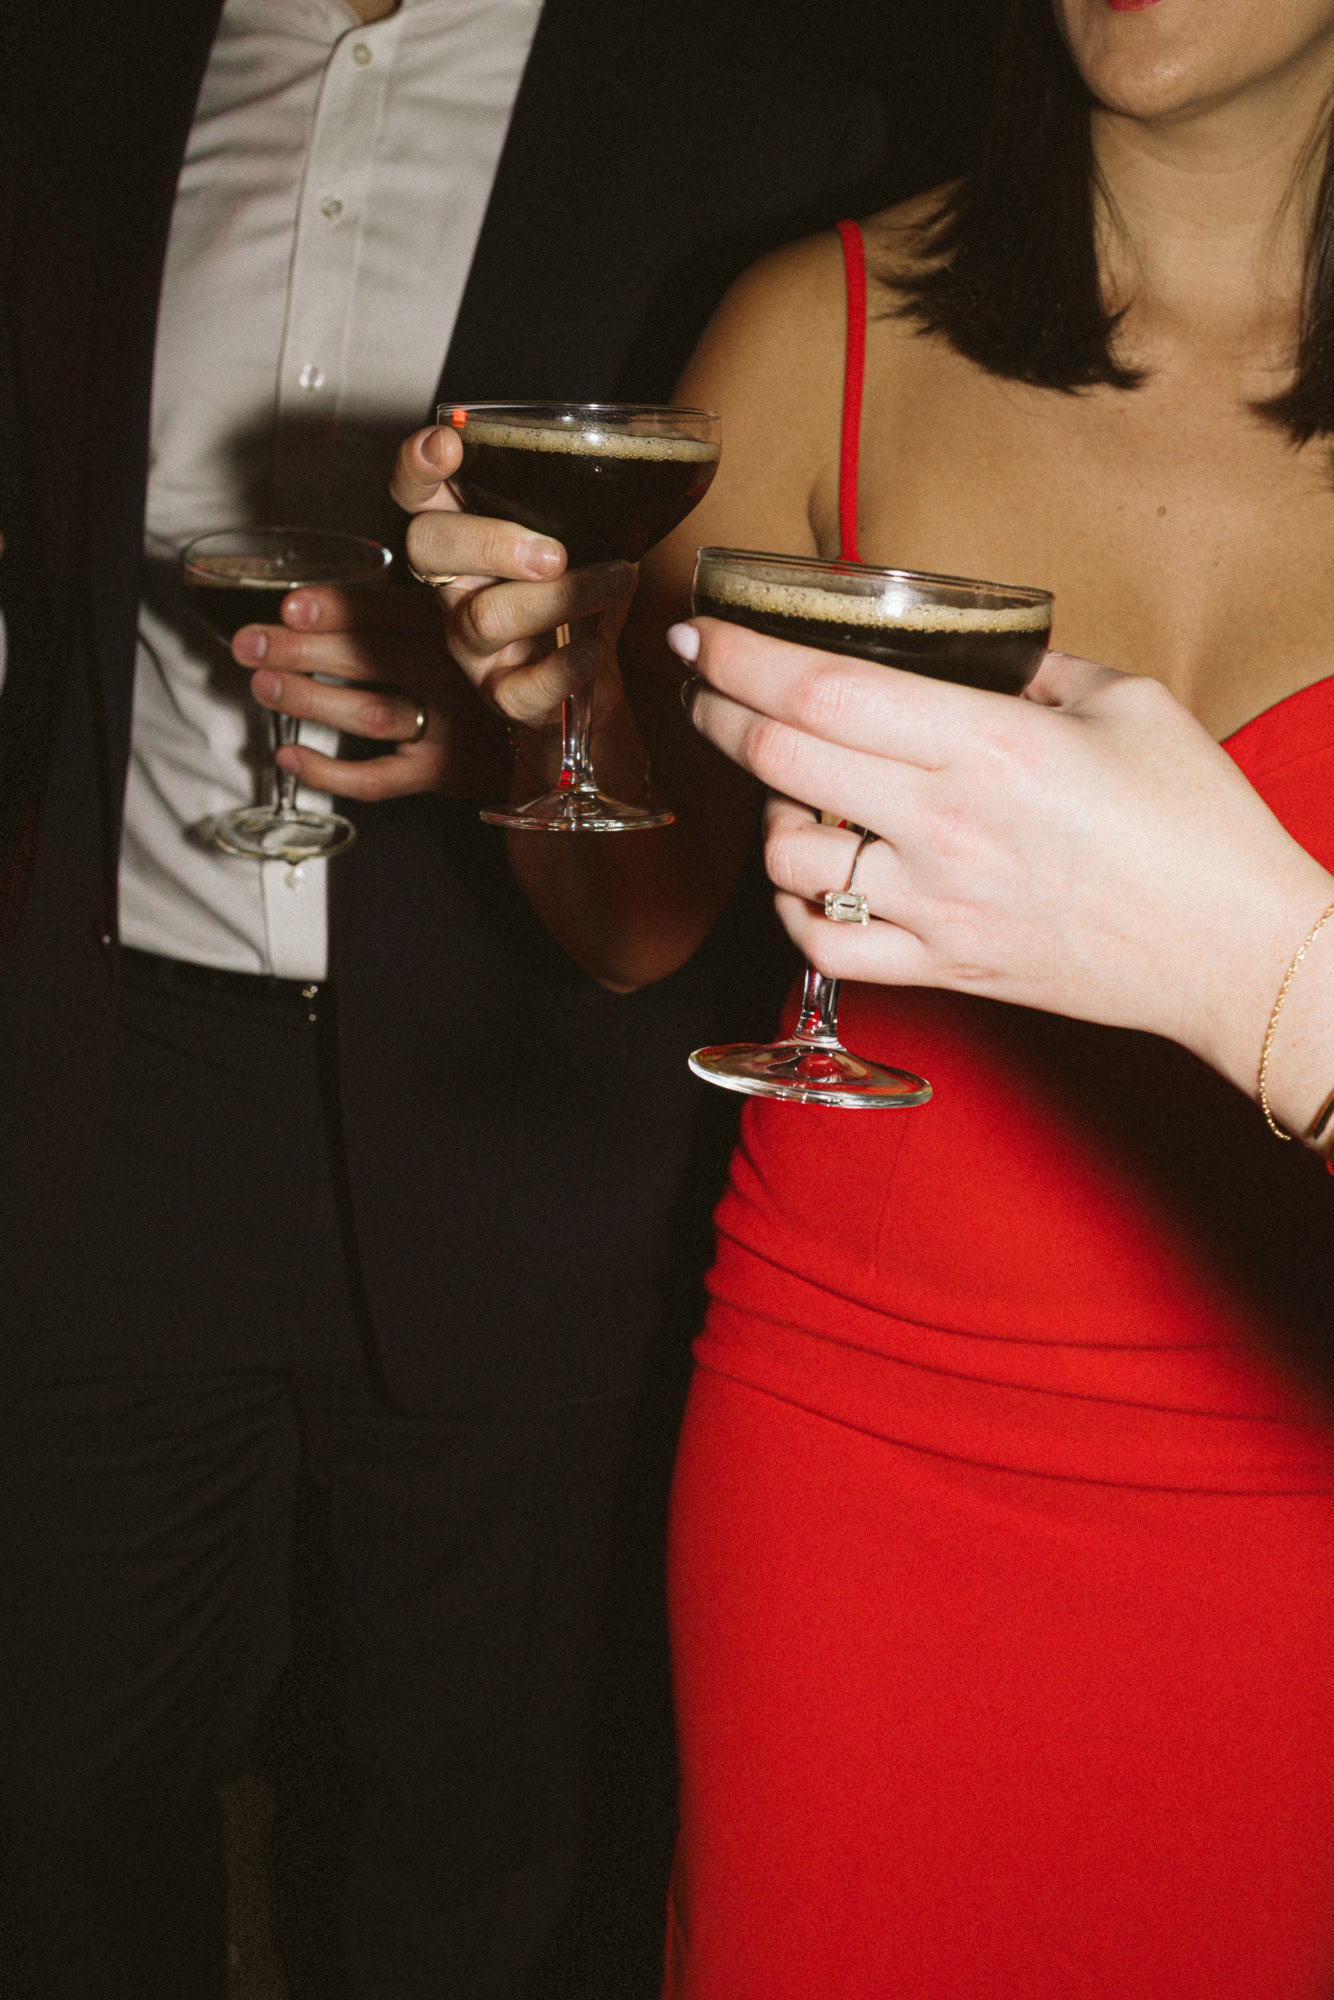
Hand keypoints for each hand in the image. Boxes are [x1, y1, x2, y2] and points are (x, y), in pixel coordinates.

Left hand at [232, 581, 509, 800]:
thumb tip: (331, 599)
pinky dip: (328, 771)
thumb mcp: (480, 621)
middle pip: (372, 658)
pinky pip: (378, 778)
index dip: (338, 609)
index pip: (391, 613)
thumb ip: (423, 605)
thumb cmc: (501, 669)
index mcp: (461, 626)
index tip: (290, 605)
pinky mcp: (443, 772)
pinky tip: (290, 754)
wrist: (556, 736)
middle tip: (250, 644)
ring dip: (310, 699)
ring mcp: (451, 726)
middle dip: (302, 649)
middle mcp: (457, 674)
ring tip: (262, 687)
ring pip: (370, 713)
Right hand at [389, 425, 636, 732]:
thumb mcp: (579, 538)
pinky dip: (564, 668)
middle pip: (428, 548)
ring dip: (556, 598)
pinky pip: (519, 688)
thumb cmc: (578, 597)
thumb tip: (624, 451)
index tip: (447, 444)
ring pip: (485, 617)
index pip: (414, 493)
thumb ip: (580, 500)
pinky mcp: (501, 695)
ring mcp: (470, 645)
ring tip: (615, 581)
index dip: (416, 467)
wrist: (592, 682)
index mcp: (463, 537)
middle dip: (490, 541)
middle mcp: (453, 587)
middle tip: (554, 552)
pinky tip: (593, 651)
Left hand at [677, 620, 1333, 1100]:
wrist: (1236, 949)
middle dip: (718, 713)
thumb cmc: (1197, 825)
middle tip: (704, 687)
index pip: (823, 692)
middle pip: (781, 762)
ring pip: (788, 861)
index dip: (741, 657)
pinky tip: (809, 878)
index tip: (699, 631)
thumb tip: (972, 657)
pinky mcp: (942, 968)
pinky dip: (793, 909)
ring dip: (763, 815)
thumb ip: (1034, 670)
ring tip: (788, 790)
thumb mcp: (1127, 702)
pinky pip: (823, 949)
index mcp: (990, 745)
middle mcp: (947, 828)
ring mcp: (936, 908)